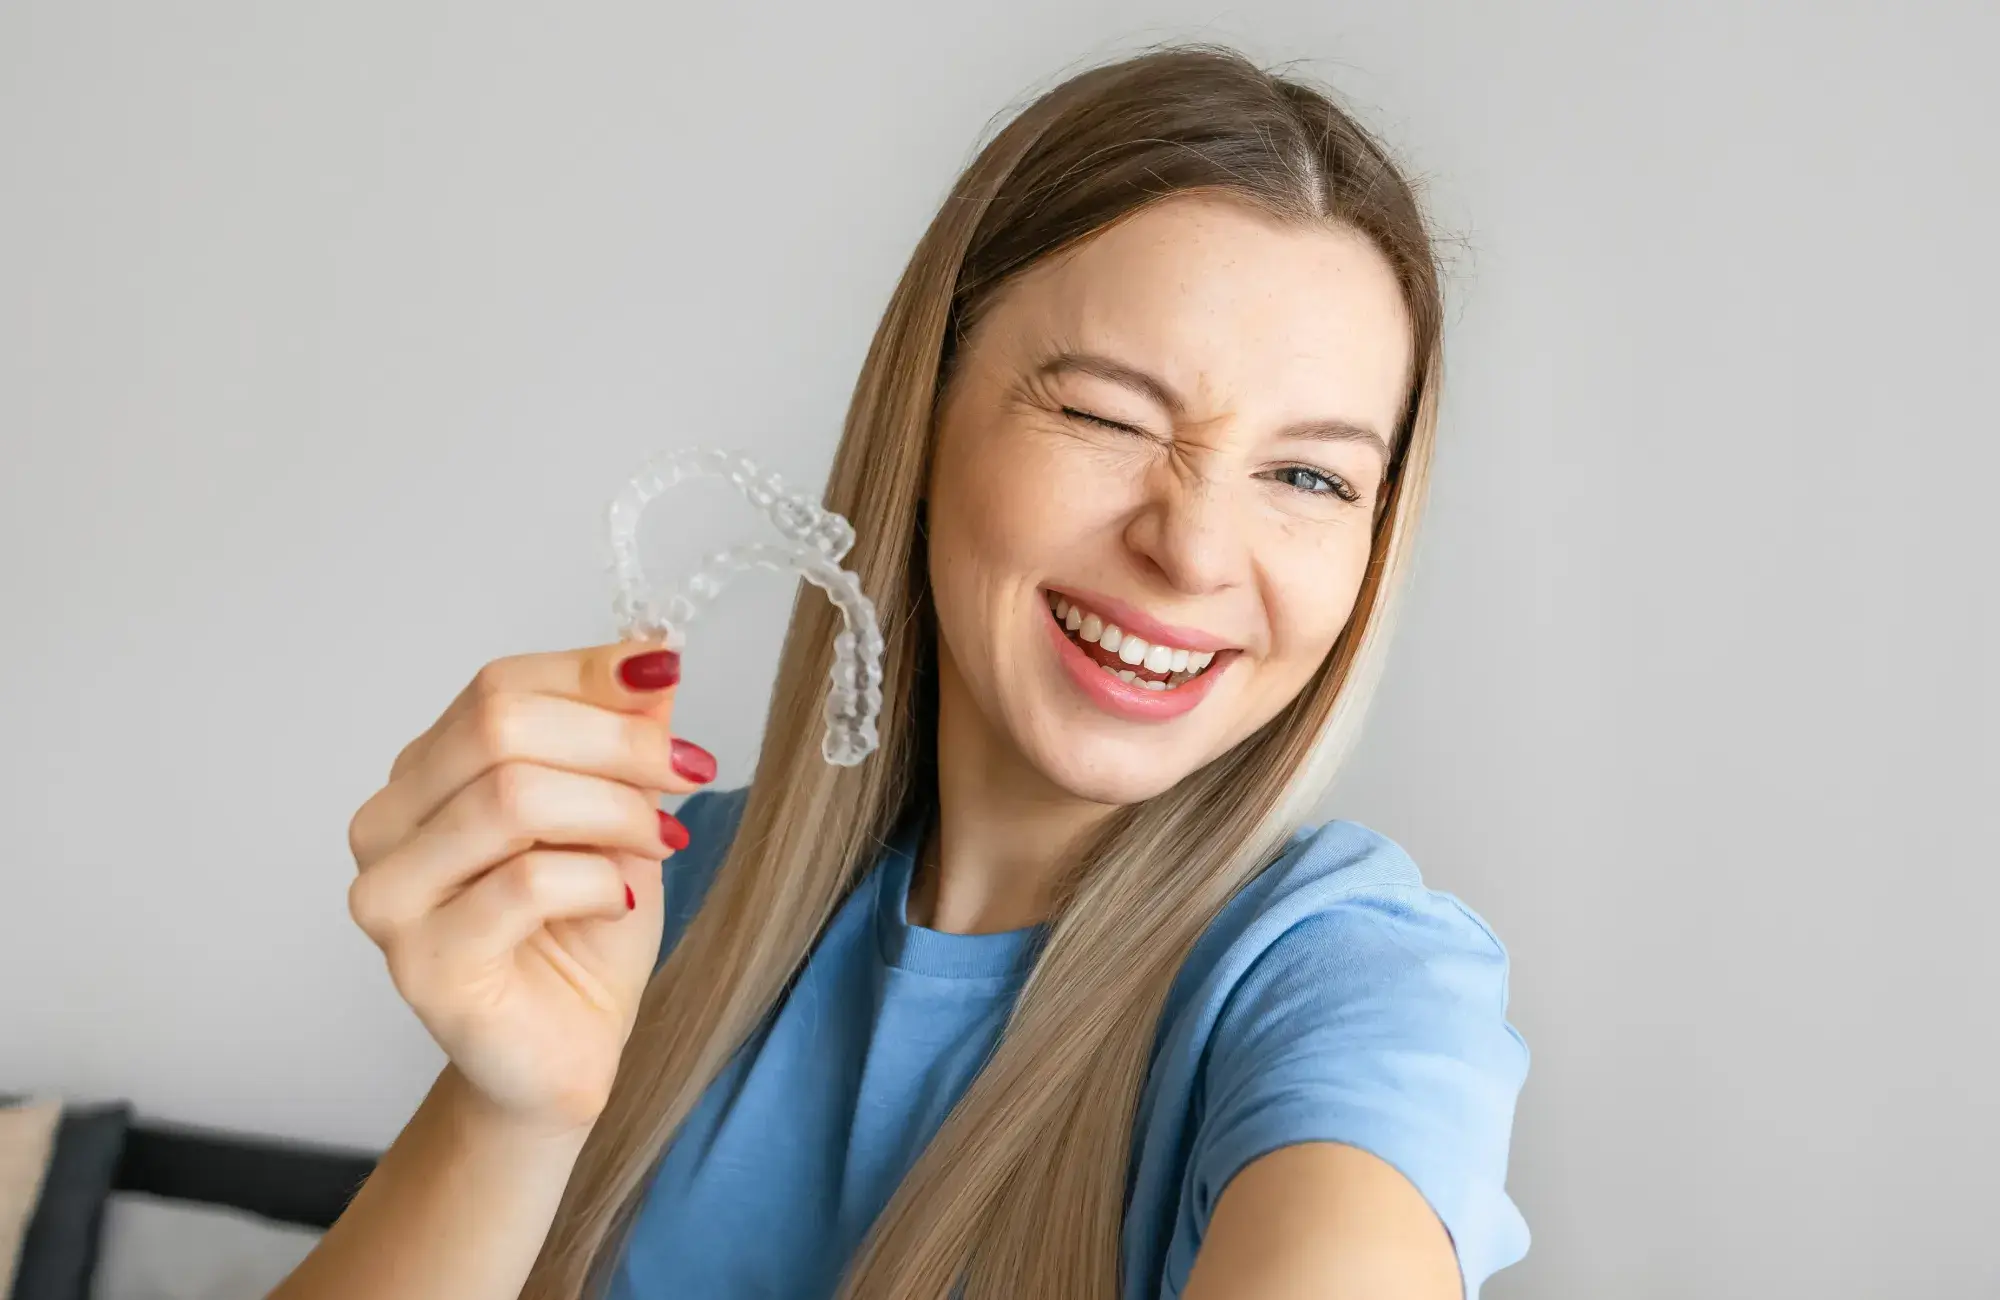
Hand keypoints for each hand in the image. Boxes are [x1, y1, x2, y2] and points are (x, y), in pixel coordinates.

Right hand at [345, 643, 713, 1133]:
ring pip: (511, 798)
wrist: (567, 1051)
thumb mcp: (619, 812)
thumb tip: (652, 652)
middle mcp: (386, 824)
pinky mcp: (422, 963)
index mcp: (424, 773)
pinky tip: (621, 900)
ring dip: (615, 812)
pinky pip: (524, 884)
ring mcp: (391, 896)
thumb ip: (621, 735)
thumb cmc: (583, 931)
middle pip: (498, 726)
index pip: (497, 685)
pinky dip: (598, 881)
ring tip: (664, 840)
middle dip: (615, 741)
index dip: (590, 675)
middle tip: (689, 768)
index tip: (668, 679)